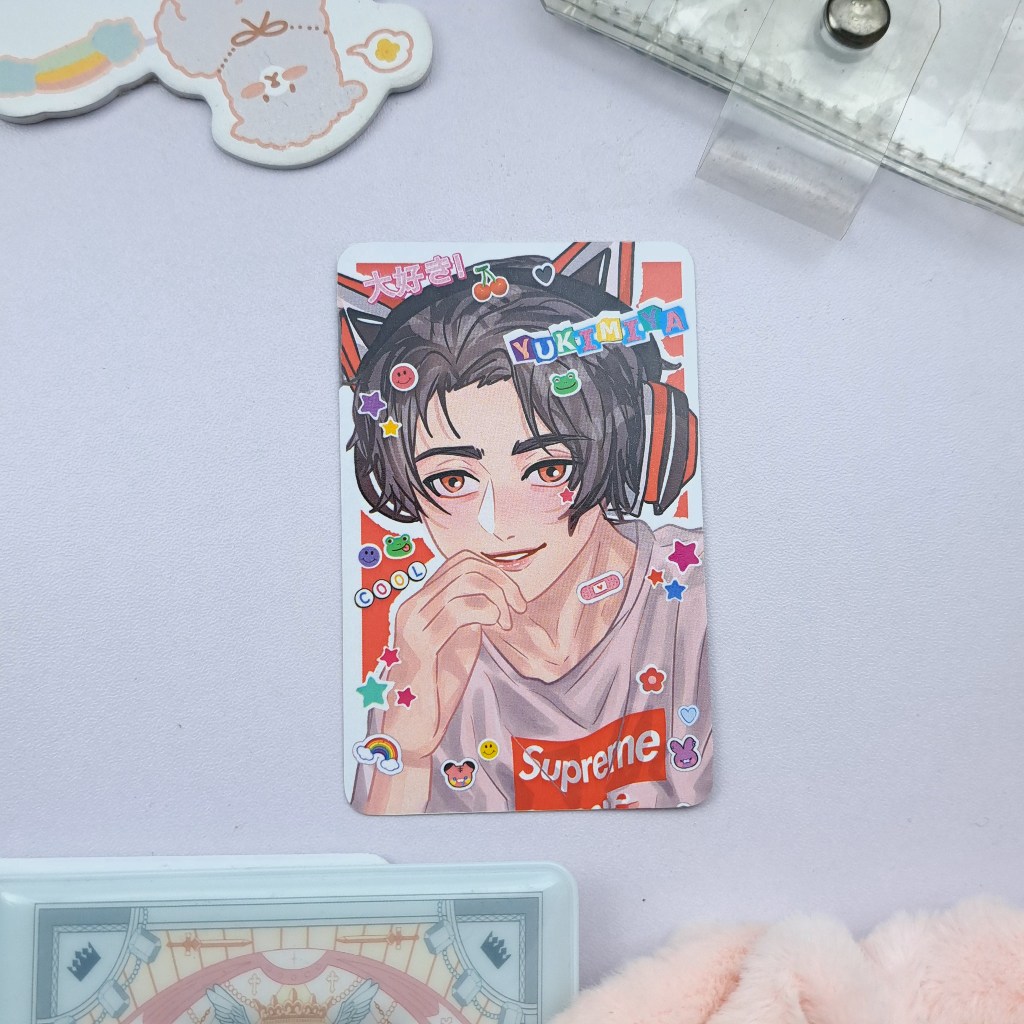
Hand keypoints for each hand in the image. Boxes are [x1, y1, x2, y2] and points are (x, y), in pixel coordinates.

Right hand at [380, 551, 526, 761]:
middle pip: (464, 564)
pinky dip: (489, 612)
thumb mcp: (459, 641)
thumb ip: (470, 614)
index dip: (494, 570)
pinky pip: (460, 610)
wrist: (412, 728)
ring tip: (508, 623)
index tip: (514, 596)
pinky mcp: (420, 645)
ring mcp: (413, 622)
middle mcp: (412, 605)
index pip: (460, 561)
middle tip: (519, 607)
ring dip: (498, 597)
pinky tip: (499, 628)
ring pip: (464, 580)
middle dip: (501, 580)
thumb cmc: (437, 688)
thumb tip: (496, 592)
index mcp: (420, 602)